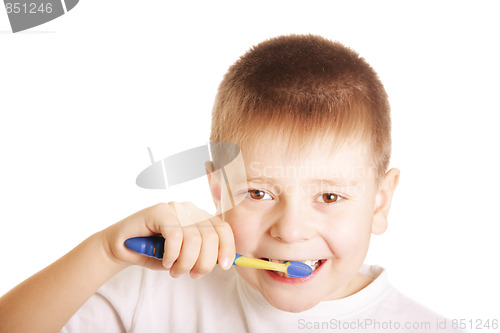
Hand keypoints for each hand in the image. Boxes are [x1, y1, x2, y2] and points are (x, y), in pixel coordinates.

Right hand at [102, 202, 235, 278]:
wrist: (123, 248)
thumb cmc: (156, 253)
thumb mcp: (186, 257)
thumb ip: (204, 255)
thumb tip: (225, 262)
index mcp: (201, 219)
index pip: (224, 229)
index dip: (228, 248)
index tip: (226, 266)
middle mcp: (191, 210)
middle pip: (212, 236)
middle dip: (204, 262)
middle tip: (192, 274)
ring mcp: (176, 208)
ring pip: (194, 238)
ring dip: (185, 262)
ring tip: (175, 271)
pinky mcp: (160, 211)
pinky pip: (175, 236)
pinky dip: (172, 254)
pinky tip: (166, 261)